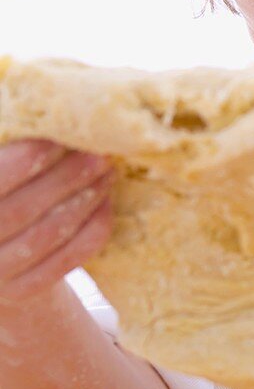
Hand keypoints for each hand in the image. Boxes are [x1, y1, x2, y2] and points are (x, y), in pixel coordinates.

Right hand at [0, 138, 115, 309]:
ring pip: (47, 235)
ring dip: (85, 199)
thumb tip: (46, 98)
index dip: (26, 158)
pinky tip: (106, 203)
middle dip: (66, 177)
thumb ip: (12, 145)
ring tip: (107, 170)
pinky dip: (92, 230)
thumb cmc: (3, 189)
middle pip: (22, 209)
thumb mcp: (1, 168)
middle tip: (100, 151)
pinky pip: (65, 260)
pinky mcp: (23, 290)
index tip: (60, 135)